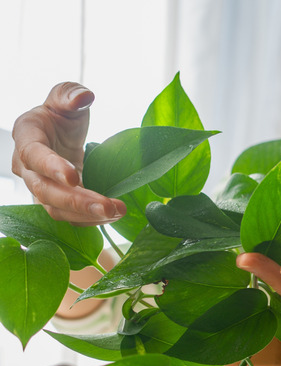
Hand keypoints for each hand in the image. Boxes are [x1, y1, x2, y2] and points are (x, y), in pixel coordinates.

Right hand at [12, 82, 125, 225]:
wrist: (58, 133)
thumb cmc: (60, 113)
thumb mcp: (65, 96)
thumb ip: (71, 94)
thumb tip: (84, 96)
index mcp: (26, 136)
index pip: (34, 156)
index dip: (51, 167)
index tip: (73, 176)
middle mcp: (26, 167)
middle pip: (45, 191)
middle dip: (77, 201)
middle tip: (108, 206)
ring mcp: (40, 187)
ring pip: (56, 209)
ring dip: (87, 214)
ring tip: (117, 211)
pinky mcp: (56, 201)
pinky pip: (69, 216)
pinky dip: (90, 219)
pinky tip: (112, 216)